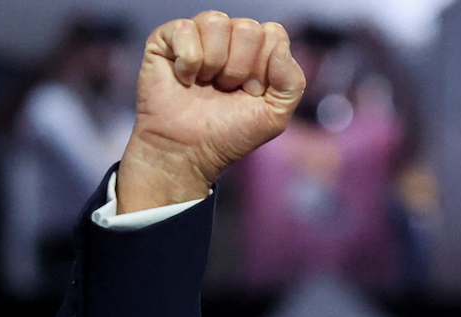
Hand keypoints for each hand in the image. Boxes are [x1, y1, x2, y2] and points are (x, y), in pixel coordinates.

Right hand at [117, 11, 305, 212]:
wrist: (187, 151)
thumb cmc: (230, 133)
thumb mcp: (275, 115)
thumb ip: (292, 81)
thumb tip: (280, 46)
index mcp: (259, 51)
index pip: (273, 34)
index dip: (265, 69)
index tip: (251, 93)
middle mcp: (230, 37)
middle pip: (248, 28)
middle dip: (239, 68)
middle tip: (226, 90)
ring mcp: (199, 35)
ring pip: (217, 23)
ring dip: (214, 63)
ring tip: (206, 84)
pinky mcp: (168, 37)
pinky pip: (186, 29)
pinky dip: (188, 62)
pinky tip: (185, 79)